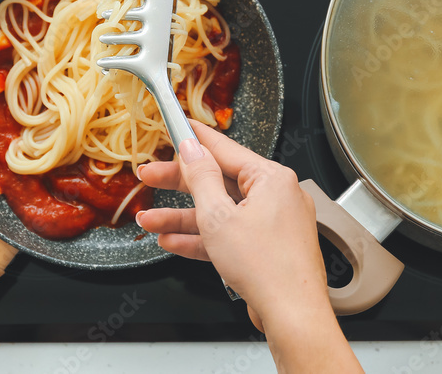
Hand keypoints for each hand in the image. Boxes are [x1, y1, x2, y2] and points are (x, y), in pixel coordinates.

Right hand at [136, 121, 329, 329]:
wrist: (292, 314)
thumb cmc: (267, 267)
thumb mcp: (219, 217)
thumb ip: (201, 179)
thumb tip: (191, 150)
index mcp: (272, 179)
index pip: (226, 149)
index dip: (196, 139)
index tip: (178, 126)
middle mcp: (277, 196)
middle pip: (220, 182)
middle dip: (180, 184)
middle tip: (149, 176)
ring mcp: (272, 223)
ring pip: (220, 212)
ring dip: (183, 217)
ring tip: (149, 220)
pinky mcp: (266, 248)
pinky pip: (229, 235)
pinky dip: (203, 238)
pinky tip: (172, 241)